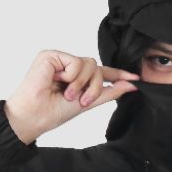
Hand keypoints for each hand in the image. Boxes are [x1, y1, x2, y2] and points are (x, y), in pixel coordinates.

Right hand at [4, 50, 140, 143]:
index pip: (101, 73)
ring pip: (89, 63)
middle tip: (81, 101)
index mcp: (77, 79)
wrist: (35, 116)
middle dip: (94, 86)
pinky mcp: (51, 55)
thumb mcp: (88, 103)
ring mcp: (60, 60)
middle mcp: (69, 67)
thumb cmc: (54, 112)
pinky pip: (76, 61)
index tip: (136, 79)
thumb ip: (109, 92)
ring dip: (82, 83)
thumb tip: (131, 85)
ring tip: (67, 94)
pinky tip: (58, 82)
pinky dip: (72, 76)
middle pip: (97, 67)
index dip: (118, 74)